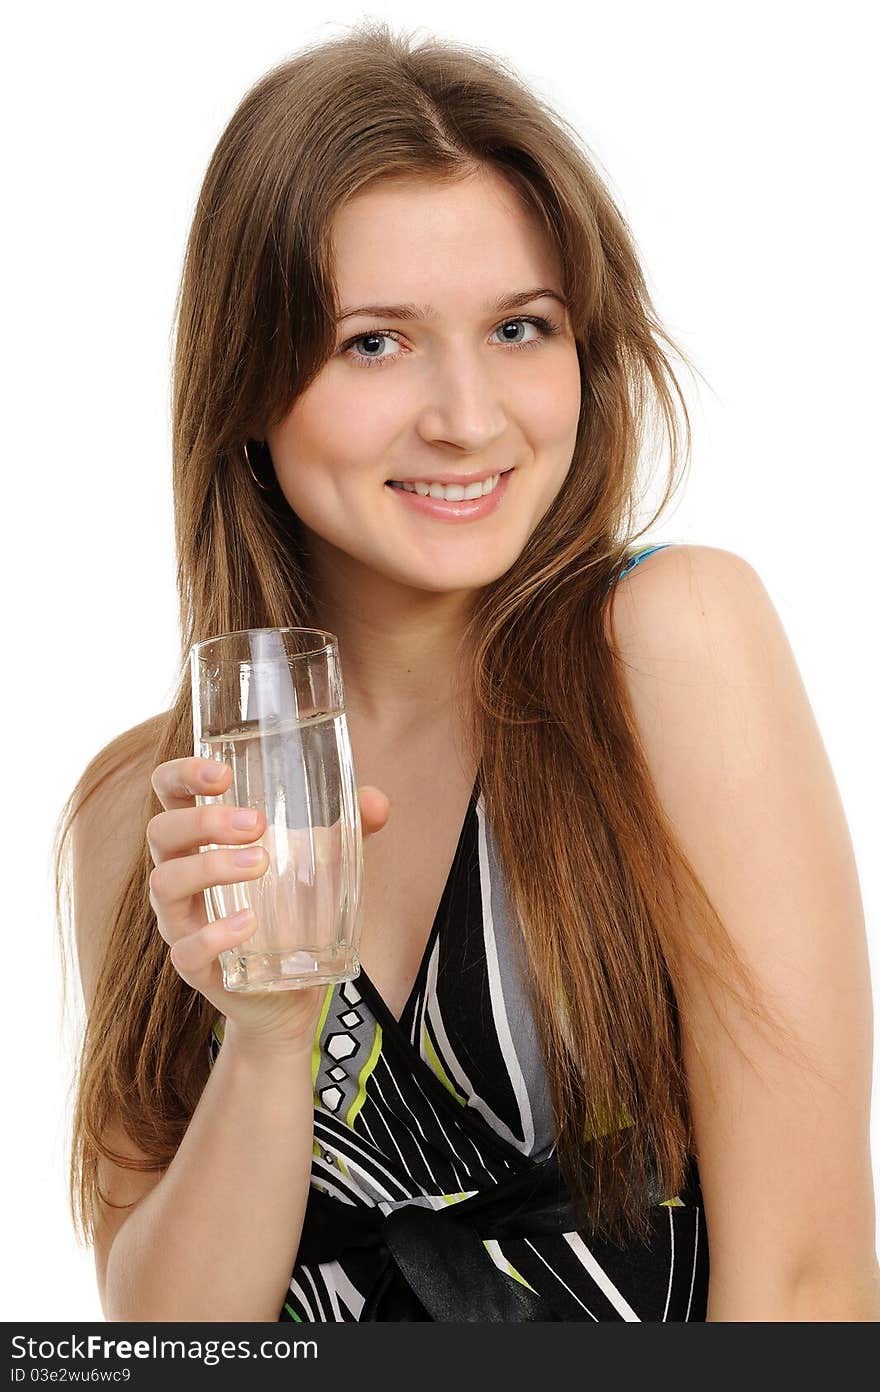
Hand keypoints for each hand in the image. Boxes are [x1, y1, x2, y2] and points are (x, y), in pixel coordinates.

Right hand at [147, 756, 388, 1054]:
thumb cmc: (296, 912)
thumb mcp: (324, 865)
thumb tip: (376, 802)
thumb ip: (349, 830)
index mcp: (202, 840)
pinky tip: (250, 922)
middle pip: (161, 832)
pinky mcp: (194, 966)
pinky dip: (216, 932)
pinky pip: (186, 948)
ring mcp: (182, 922)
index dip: (182, 774)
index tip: (222, 773)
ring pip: (166, 884)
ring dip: (211, 866)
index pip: (168, 793)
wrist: (293, 993)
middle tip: (258, 823)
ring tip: (261, 863)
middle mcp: (181, 875)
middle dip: (204, 820)